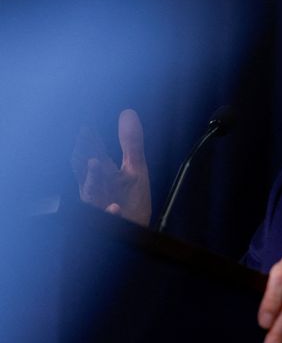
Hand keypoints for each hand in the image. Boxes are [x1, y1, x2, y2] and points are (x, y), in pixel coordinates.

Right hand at [71, 109, 151, 226]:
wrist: (136, 230)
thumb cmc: (131, 201)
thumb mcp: (136, 170)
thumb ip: (131, 143)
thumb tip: (128, 112)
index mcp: (103, 173)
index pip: (93, 153)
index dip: (90, 140)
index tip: (86, 125)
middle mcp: (96, 187)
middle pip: (85, 169)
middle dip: (84, 155)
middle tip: (83, 137)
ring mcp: (99, 204)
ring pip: (90, 192)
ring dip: (92, 179)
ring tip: (95, 162)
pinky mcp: (107, 221)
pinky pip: (106, 217)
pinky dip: (110, 212)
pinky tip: (114, 207)